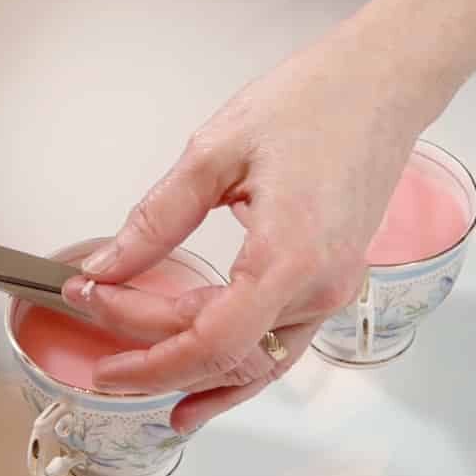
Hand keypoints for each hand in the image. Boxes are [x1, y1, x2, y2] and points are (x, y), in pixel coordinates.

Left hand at [62, 32, 431, 432]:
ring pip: (251, 367)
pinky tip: (199, 391)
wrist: (382, 85)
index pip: (207, 341)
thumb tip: (108, 265)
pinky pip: (277, 350)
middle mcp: (317, 290)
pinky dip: (233, 375)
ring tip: (134, 377)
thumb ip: (156, 219)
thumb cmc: (314, 103)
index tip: (93, 307)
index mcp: (289, 258)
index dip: (143, 344)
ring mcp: (329, 294)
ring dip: (190, 377)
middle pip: (221, 354)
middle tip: (94, 306)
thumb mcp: (214, 152)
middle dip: (149, 345)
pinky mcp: (328, 286)